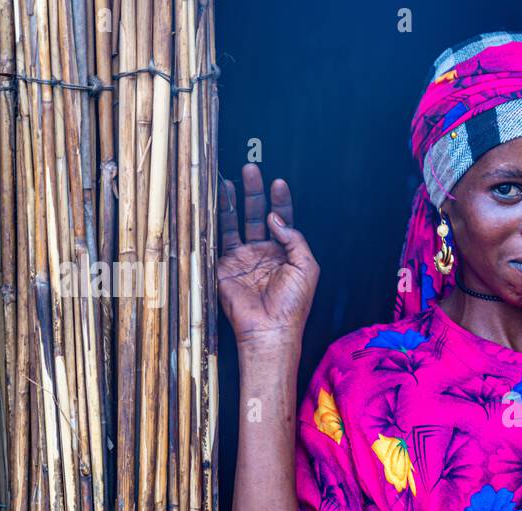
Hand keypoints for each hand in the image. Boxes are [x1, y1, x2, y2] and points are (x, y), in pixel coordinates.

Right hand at [217, 163, 318, 350]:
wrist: (270, 328)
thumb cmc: (293, 304)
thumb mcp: (306, 267)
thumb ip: (294, 238)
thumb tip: (275, 217)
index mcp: (285, 253)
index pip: (282, 219)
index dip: (280, 201)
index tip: (278, 182)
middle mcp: (263, 252)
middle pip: (257, 215)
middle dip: (254, 192)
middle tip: (251, 170)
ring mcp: (242, 258)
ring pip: (235, 223)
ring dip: (233, 202)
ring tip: (229, 181)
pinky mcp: (224, 266)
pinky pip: (218, 239)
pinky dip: (216, 221)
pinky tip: (215, 203)